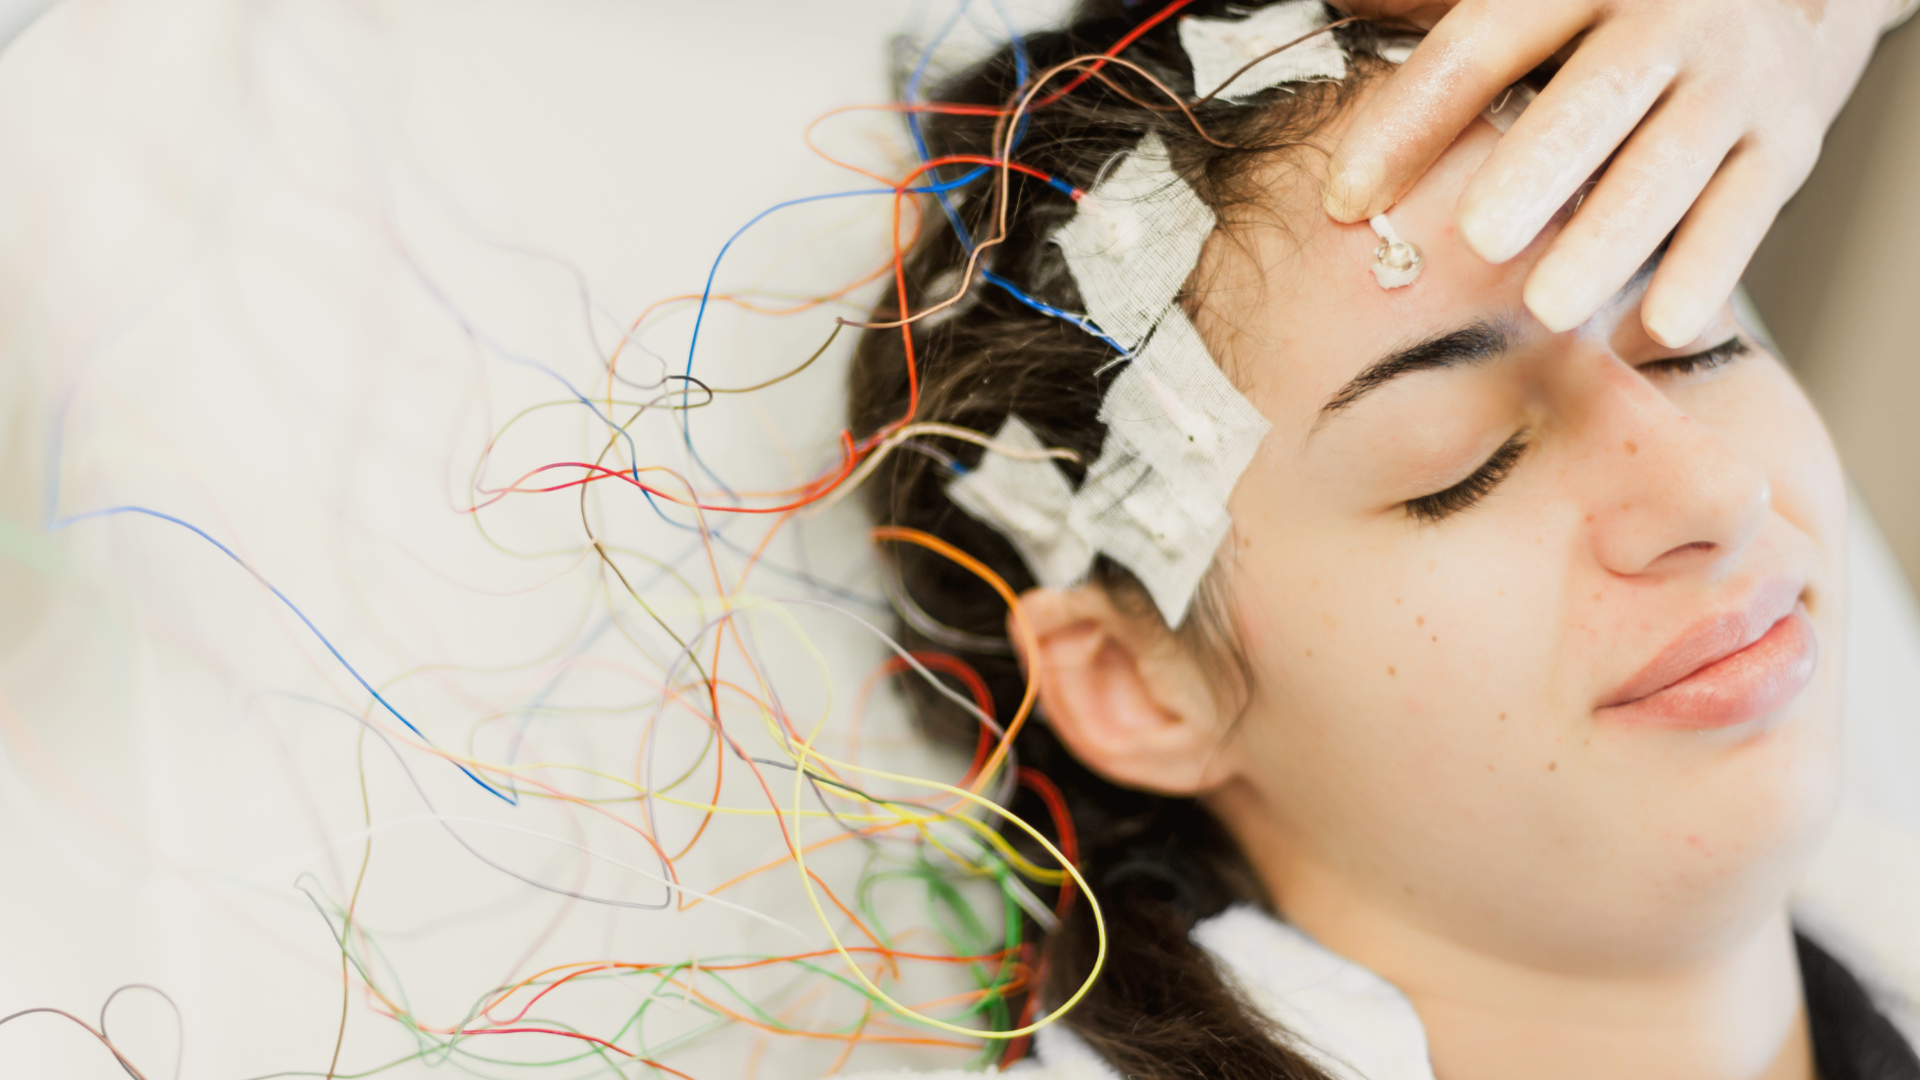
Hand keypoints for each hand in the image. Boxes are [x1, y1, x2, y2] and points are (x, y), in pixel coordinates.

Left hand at [1324, 0, 1897, 345]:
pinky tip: (1655, 330)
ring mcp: (1735, 82)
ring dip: (1611, 239)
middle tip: (1481, 240)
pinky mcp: (1788, 145)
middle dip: (1539, 168)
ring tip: (1549, 307)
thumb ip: (1434, 7)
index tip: (1346, 201)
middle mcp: (1669, 17)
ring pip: (1671, 162)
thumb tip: (1337, 14)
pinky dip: (1704, 274)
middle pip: (1596, 95)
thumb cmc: (1612, 7)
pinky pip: (1744, 214)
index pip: (1483, 43)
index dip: (1413, 119)